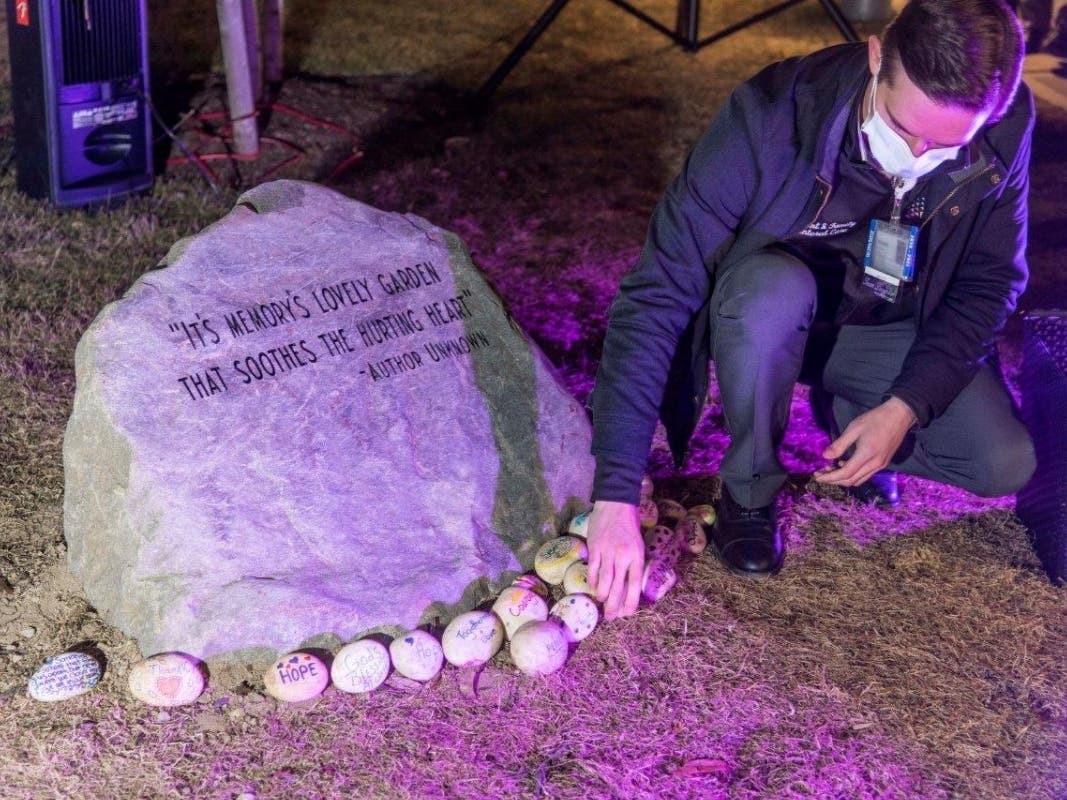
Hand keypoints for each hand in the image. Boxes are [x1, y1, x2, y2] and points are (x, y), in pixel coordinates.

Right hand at [586, 500, 643, 620]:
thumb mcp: (638, 544)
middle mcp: (623, 556)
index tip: (627, 614)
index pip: (634, 584)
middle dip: (614, 604)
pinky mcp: (594, 547)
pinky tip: (593, 588)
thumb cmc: (629, 525)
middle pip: (618, 586)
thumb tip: (629, 585)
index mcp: (637, 556)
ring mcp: (607, 552)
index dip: (630, 601)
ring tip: (602, 603)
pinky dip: (593, 580)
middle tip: (611, 618)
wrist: (615, 504)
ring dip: (602, 595)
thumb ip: (634, 563)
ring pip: (604, 580)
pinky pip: (593, 568)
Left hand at [813, 397, 916, 486]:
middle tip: (820, 474)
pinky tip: (844, 465)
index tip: (817, 476)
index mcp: (867, 455)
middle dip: (834, 480)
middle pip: (851, 481)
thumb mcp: (854, 428)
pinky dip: (854, 475)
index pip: (845, 473)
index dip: (829, 477)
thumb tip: (825, 456)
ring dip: (843, 479)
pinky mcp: (884, 463)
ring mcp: (881, 465)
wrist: (900, 415)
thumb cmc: (875, 419)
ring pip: (859, 480)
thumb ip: (839, 445)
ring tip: (830, 470)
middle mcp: (875, 464)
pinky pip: (866, 475)